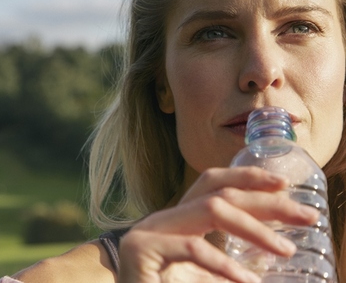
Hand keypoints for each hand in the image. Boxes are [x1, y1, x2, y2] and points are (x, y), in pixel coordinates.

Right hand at [118, 167, 318, 282]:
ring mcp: (151, 230)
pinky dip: (223, 265)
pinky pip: (191, 248)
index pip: (213, 183)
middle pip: (219, 192)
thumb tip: (272, 256)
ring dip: (253, 228)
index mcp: (177, 218)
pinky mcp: (143, 249)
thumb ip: (226, 258)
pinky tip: (246, 280)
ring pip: (210, 209)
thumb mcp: (201, 271)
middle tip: (305, 215)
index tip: (283, 185)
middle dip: (265, 201)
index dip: (248, 177)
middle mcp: (165, 217)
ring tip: (284, 249)